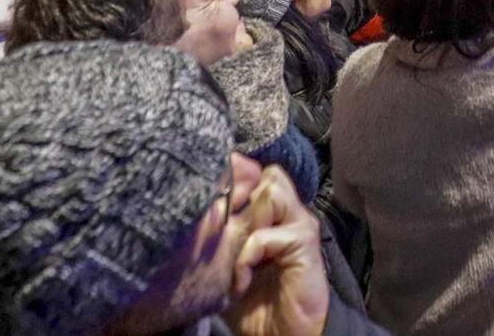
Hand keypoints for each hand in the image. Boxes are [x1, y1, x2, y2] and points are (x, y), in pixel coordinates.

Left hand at [226, 166, 330, 335]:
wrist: (283, 334)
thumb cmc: (253, 304)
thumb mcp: (227, 267)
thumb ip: (219, 239)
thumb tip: (190, 217)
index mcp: (271, 215)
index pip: (255, 173)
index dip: (233, 182)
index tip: (209, 208)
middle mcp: (288, 213)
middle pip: (266, 174)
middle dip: (240, 199)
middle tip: (223, 232)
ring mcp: (299, 225)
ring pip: (272, 190)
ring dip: (246, 222)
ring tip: (236, 254)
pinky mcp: (304, 244)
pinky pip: (267, 234)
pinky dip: (247, 256)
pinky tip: (241, 280)